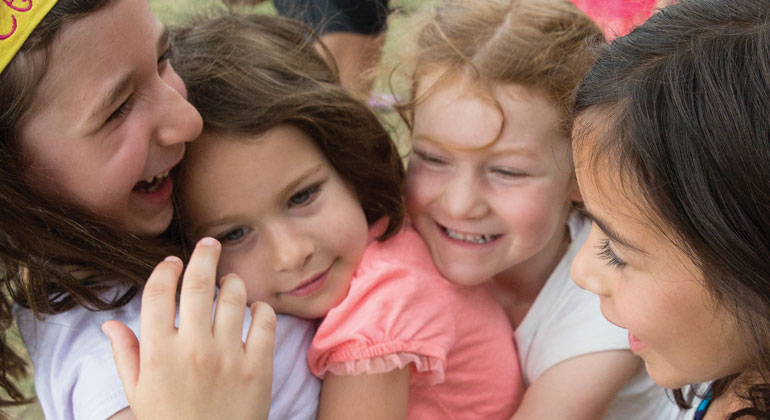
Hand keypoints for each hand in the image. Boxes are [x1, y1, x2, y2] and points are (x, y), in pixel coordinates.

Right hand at [102, 237, 274, 419]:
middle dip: (205, 256)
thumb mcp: (138, 393)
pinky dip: (261, 309)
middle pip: (199, 284)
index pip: (159, 294)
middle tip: (210, 244)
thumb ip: (126, 355)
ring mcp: (228, 356)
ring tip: (231, 281)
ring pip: (234, 297)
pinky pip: (264, 322)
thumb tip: (110, 324)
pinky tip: (255, 310)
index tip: (172, 261)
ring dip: (233, 282)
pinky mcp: (258, 366)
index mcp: (159, 352)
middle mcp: (193, 348)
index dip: (165, 270)